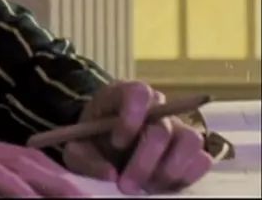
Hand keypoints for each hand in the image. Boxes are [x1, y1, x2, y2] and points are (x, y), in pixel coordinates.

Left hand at [63, 80, 213, 194]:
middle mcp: (158, 106)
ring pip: (191, 141)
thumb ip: (85, 159)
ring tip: (147, 186)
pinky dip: (184, 177)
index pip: (139, 93)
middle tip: (126, 185)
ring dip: (169, 170)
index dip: (131, 117)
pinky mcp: (190, 149)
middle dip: (144, 162)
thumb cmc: (90, 141)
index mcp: (125, 94)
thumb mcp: (76, 148)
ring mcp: (178, 126)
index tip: (116, 142)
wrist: (103, 146)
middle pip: (163, 128)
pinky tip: (160, 185)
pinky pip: (202, 160)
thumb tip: (111, 174)